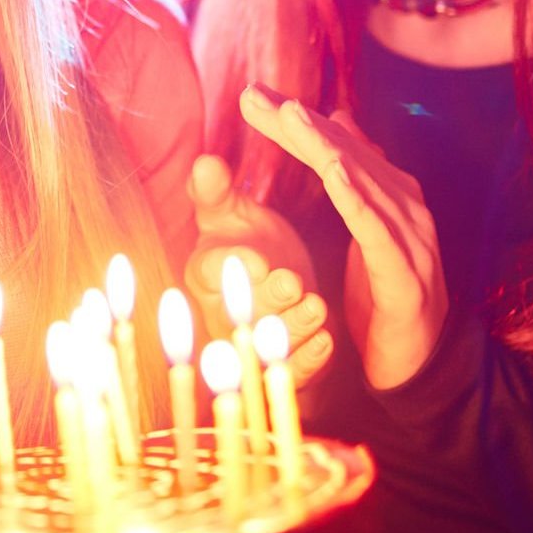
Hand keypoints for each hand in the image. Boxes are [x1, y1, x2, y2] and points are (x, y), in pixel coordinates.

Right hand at [182, 154, 332, 386]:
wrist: (280, 293)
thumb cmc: (252, 248)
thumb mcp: (232, 216)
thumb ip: (217, 191)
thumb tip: (206, 162)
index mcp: (206, 275)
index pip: (209, 272)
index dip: (229, 268)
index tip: (252, 259)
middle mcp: (225, 315)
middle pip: (241, 314)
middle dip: (266, 299)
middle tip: (291, 282)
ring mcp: (254, 347)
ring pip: (270, 344)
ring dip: (293, 326)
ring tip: (316, 305)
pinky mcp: (286, 367)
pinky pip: (295, 370)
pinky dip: (310, 358)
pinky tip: (326, 339)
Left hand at [237, 85, 443, 389]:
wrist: (417, 365)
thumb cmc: (384, 297)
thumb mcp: (362, 233)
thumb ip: (353, 179)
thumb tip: (339, 120)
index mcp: (389, 198)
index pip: (338, 147)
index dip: (296, 121)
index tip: (252, 95)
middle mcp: (404, 209)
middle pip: (346, 155)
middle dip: (299, 123)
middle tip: (254, 95)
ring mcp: (411, 240)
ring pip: (363, 183)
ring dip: (325, 147)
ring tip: (292, 117)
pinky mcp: (405, 277)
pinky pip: (378, 232)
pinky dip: (357, 199)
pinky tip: (334, 173)